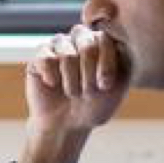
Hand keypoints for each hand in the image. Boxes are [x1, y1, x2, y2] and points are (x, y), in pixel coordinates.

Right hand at [21, 24, 128, 162]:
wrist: (67, 124)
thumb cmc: (95, 104)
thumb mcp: (117, 87)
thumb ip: (123, 62)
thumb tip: (120, 43)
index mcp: (102, 43)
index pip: (105, 38)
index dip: (105, 63)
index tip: (105, 86)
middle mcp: (80, 38)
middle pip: (87, 44)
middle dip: (89, 74)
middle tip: (88, 93)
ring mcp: (60, 45)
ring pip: (66, 54)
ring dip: (71, 81)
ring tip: (72, 93)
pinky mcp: (40, 55)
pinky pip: (46, 58)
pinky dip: (52, 76)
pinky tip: (54, 85)